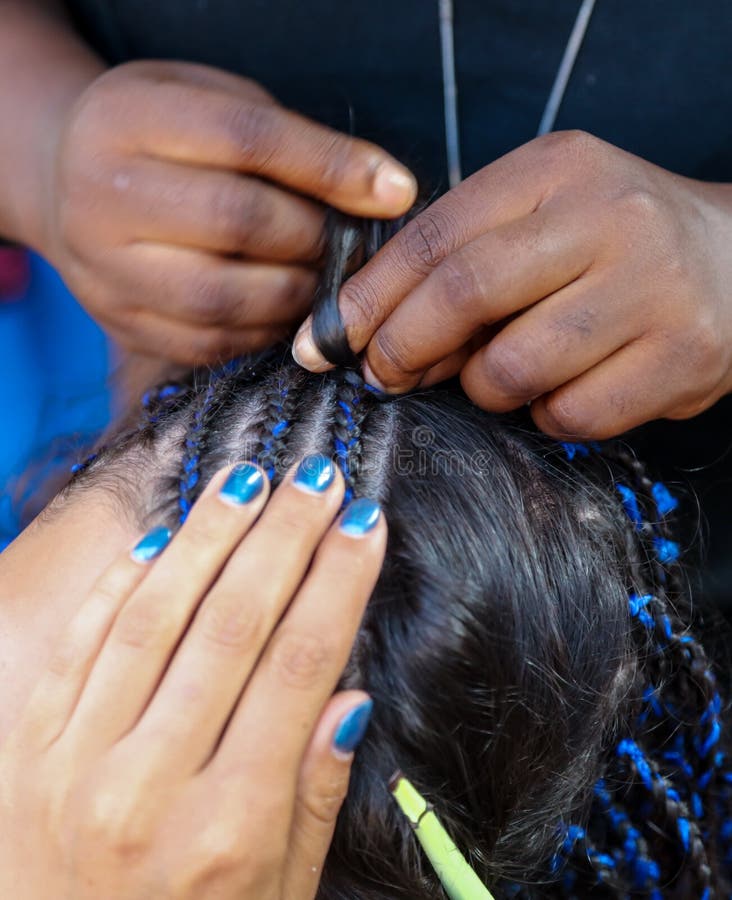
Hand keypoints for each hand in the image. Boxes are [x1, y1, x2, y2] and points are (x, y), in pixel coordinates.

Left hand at [0, 458, 385, 898]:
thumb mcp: (279, 898)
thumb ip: (313, 795)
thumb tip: (347, 694)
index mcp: (227, 830)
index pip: (299, 668)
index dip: (337, 582)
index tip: (363, 522)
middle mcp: (147, 787)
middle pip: (231, 626)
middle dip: (282, 538)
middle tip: (315, 479)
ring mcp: (75, 764)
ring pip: (152, 617)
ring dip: (205, 537)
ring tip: (245, 481)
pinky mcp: (27, 752)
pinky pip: (77, 645)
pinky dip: (120, 585)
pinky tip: (161, 540)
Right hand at [39, 60, 415, 362]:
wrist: (68, 181)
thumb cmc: (162, 137)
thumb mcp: (212, 103)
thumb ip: (289, 141)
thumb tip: (387, 192)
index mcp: (127, 119)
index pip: (246, 140)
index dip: (331, 167)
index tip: (393, 190)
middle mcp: (101, 196)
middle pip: (236, 221)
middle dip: (312, 236)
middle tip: (342, 241)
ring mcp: (104, 271)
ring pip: (223, 297)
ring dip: (295, 293)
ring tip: (318, 277)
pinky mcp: (123, 325)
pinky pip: (211, 344)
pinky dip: (265, 331)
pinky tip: (283, 307)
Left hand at [294, 131, 731, 438]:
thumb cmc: (615, 244)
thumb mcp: (539, 219)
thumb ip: (460, 259)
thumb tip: (367, 332)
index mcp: (556, 170)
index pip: (433, 236)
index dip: (366, 298)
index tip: (325, 339)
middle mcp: (607, 217)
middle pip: (463, 294)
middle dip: (401, 347)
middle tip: (382, 374)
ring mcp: (649, 288)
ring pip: (510, 370)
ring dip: (483, 388)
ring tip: (504, 372)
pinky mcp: (679, 357)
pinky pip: (566, 415)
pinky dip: (545, 415)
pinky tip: (565, 386)